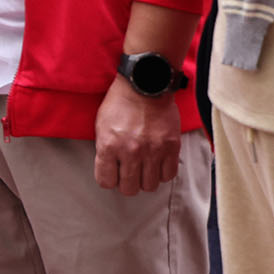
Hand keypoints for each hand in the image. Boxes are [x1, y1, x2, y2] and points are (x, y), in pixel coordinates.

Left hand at [94, 78, 183, 194]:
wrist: (145, 85)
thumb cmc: (120, 103)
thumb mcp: (101, 125)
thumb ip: (104, 149)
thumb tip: (109, 169)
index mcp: (109, 145)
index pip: (105, 181)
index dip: (108, 179)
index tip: (111, 174)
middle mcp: (131, 151)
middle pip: (129, 189)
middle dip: (126, 184)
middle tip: (128, 174)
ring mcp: (153, 151)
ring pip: (150, 186)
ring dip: (145, 180)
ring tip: (143, 169)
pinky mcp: (172, 147)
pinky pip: (168, 175)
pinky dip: (162, 173)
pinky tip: (157, 164)